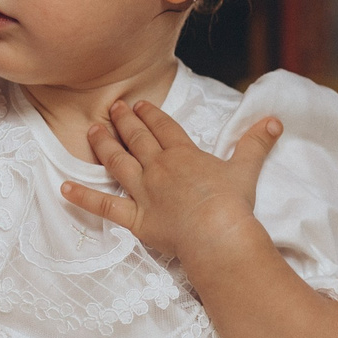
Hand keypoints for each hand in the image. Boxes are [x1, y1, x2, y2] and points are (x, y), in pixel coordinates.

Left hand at [63, 101, 279, 271]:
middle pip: (137, 139)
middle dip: (124, 121)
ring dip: (104, 145)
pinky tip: (64, 188)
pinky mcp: (135, 218)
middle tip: (113, 107)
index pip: (163, 127)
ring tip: (93, 131)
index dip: (150, 114)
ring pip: (118, 162)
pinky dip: (83, 197)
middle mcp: (158, 167)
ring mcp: (143, 192)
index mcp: (183, 154)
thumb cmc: (232, 204)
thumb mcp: (246, 168)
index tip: (139, 103)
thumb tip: (274, 120)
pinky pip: (104, 205)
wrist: (217, 234)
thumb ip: (255, 143)